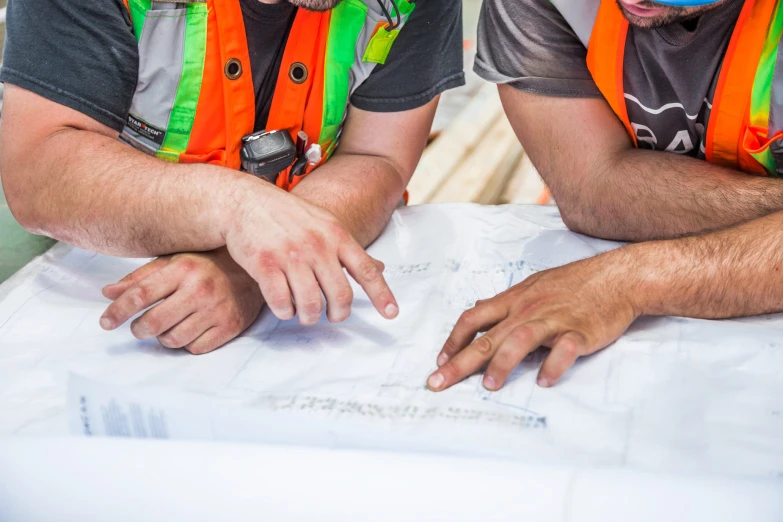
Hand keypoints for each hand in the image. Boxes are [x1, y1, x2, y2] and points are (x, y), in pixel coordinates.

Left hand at [99, 248, 264, 353]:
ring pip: (173, 340)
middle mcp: (200, 289)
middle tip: (139, 327)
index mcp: (183, 269)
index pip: (140, 295)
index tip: (105, 323)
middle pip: (153, 323)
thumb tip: (108, 293)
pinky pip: (195, 348)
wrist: (254, 270)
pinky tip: (190, 330)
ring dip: (164, 337)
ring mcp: (217, 310)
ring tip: (168, 326)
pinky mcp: (230, 327)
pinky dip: (187, 344)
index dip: (117, 312)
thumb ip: (140, 277)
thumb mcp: (174, 261)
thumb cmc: (208, 265)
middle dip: (139, 329)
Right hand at [224, 181, 397, 324]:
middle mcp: (317, 245)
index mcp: (336, 235)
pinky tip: (284, 306)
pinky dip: (284, 311)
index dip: (381, 295)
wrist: (245, 202)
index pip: (366, 270)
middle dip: (338, 314)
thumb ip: (350, 250)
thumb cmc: (288, 216)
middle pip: (340, 295)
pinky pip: (281, 303)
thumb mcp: (326, 224)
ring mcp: (291, 255)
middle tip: (333, 316)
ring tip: (305, 313)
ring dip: (309, 316)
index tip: (392, 314)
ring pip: (311, 305)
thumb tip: (380, 269)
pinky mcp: (265, 264)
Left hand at [427, 249, 640, 390]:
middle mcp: (528, 310)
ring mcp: (554, 320)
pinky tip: (544, 382)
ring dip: (502, 364)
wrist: (616, 277)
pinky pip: (564, 349)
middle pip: (487, 336)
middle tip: (437, 383)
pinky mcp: (580, 331)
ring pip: (520, 340)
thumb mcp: (532, 286)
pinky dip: (553, 365)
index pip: (474, 318)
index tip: (439, 360)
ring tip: (489, 386)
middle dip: (459, 362)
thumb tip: (478, 308)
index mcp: (514, 300)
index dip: (453, 340)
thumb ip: (505, 302)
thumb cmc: (573, 283)